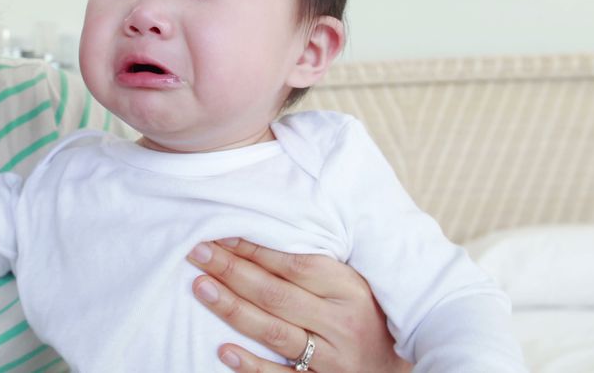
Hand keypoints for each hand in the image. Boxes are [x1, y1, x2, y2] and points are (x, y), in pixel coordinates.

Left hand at [188, 238, 410, 372]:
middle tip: (198, 253)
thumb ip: (316, 267)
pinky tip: (224, 350)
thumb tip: (260, 236)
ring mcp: (332, 358)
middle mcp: (341, 322)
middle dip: (232, 271)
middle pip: (276, 294)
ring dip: (233, 309)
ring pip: (274, 332)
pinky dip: (251, 365)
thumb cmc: (366, 315)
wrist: (395, 368)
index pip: (294, 265)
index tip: (221, 234)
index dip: (255, 250)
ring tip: (201, 287)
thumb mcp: (352, 284)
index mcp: (349, 289)